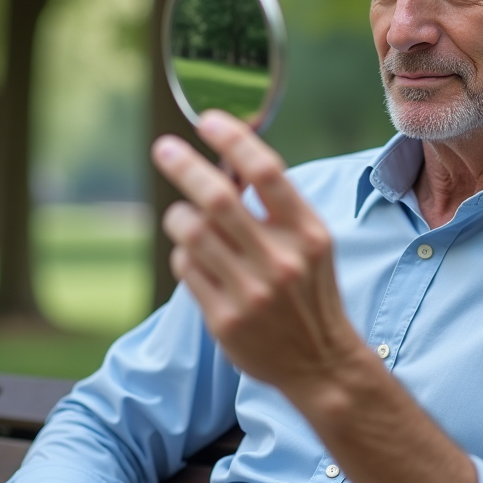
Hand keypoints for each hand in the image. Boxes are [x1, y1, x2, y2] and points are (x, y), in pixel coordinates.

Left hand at [152, 110, 365, 399]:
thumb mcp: (311, 243)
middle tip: (163, 148)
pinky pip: (186, 268)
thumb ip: (277, 206)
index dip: (234, 139)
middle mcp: (281, 260)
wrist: (320, 363)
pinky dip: (184, 252)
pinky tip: (195, 255)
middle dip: (184, 166)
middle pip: (218, 199)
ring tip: (182, 214)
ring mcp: (251, 293)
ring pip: (193, 233)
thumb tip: (231, 160)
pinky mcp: (224, 320)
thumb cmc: (311, 291)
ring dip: (179, 215)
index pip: (267, 172)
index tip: (207, 120)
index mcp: (308, 233)